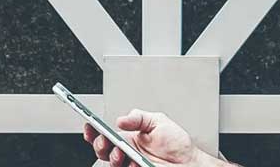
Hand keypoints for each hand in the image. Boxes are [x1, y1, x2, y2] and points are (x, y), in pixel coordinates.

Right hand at [83, 109, 199, 166]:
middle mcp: (127, 152)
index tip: (90, 126)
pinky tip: (136, 162)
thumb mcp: (158, 121)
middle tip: (107, 142)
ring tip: (121, 153)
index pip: (106, 134)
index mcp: (129, 137)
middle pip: (103, 151)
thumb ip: (139, 118)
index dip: (94, 131)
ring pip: (111, 164)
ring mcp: (130, 164)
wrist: (189, 162)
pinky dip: (129, 166)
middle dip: (100, 145)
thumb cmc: (177, 143)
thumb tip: (121, 119)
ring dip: (113, 158)